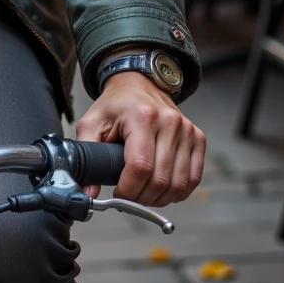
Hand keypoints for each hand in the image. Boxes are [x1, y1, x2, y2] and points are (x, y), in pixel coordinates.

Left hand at [75, 72, 205, 206]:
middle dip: (141, 198)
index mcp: (142, 116)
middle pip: (160, 179)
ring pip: (178, 183)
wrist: (140, 84)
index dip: (128, 189)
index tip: (118, 194)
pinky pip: (194, 178)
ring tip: (144, 195)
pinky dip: (179, 192)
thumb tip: (86, 192)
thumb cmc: (116, 105)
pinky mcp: (197, 138)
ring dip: (160, 199)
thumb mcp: (92, 123)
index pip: (140, 166)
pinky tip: (163, 191)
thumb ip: (86, 155)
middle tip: (129, 197)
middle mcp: (169, 122)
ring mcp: (187, 130)